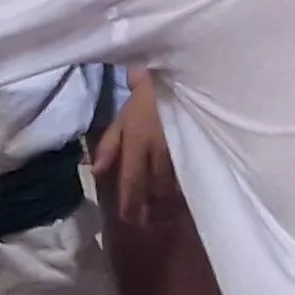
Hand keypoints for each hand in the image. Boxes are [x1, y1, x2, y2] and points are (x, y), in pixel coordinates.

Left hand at [92, 68, 177, 226]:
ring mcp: (182, 149)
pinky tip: (184, 192)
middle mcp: (159, 150)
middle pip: (155, 190)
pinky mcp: (199, 147)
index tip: (130, 220)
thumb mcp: (123, 115)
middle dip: (151, 209)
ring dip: (168, 201)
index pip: (132, 181)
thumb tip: (94, 171)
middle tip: (148, 221)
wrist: (183, 74)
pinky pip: (190, 175)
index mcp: (137, 141)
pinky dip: (185, 186)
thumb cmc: (149, 95)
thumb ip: (109, 145)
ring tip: (165, 211)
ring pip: (174, 186)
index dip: (130, 204)